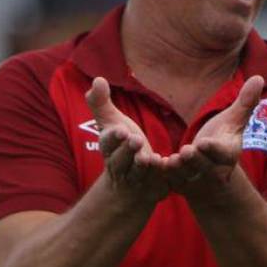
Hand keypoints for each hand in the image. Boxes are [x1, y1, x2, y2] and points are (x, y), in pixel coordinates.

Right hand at [85, 77, 169, 204]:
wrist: (132, 186)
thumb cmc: (122, 147)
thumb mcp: (112, 124)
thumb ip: (102, 104)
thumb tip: (98, 79)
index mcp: (110, 149)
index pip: (108, 143)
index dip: (113, 138)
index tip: (121, 130)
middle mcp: (120, 166)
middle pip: (120, 161)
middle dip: (127, 151)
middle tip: (135, 140)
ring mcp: (137, 180)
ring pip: (138, 174)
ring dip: (143, 165)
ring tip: (150, 157)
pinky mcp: (154, 187)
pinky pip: (158, 183)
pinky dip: (162, 176)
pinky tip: (168, 166)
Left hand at [164, 75, 263, 195]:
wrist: (213, 173)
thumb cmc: (223, 140)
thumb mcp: (234, 122)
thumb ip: (245, 102)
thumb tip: (259, 77)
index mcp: (228, 154)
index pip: (222, 152)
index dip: (213, 149)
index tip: (204, 143)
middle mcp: (214, 171)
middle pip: (204, 166)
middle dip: (195, 160)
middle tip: (186, 151)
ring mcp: (197, 180)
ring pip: (185, 176)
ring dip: (177, 170)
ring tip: (169, 161)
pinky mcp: (181, 185)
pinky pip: (170, 181)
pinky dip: (161, 175)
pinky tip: (152, 165)